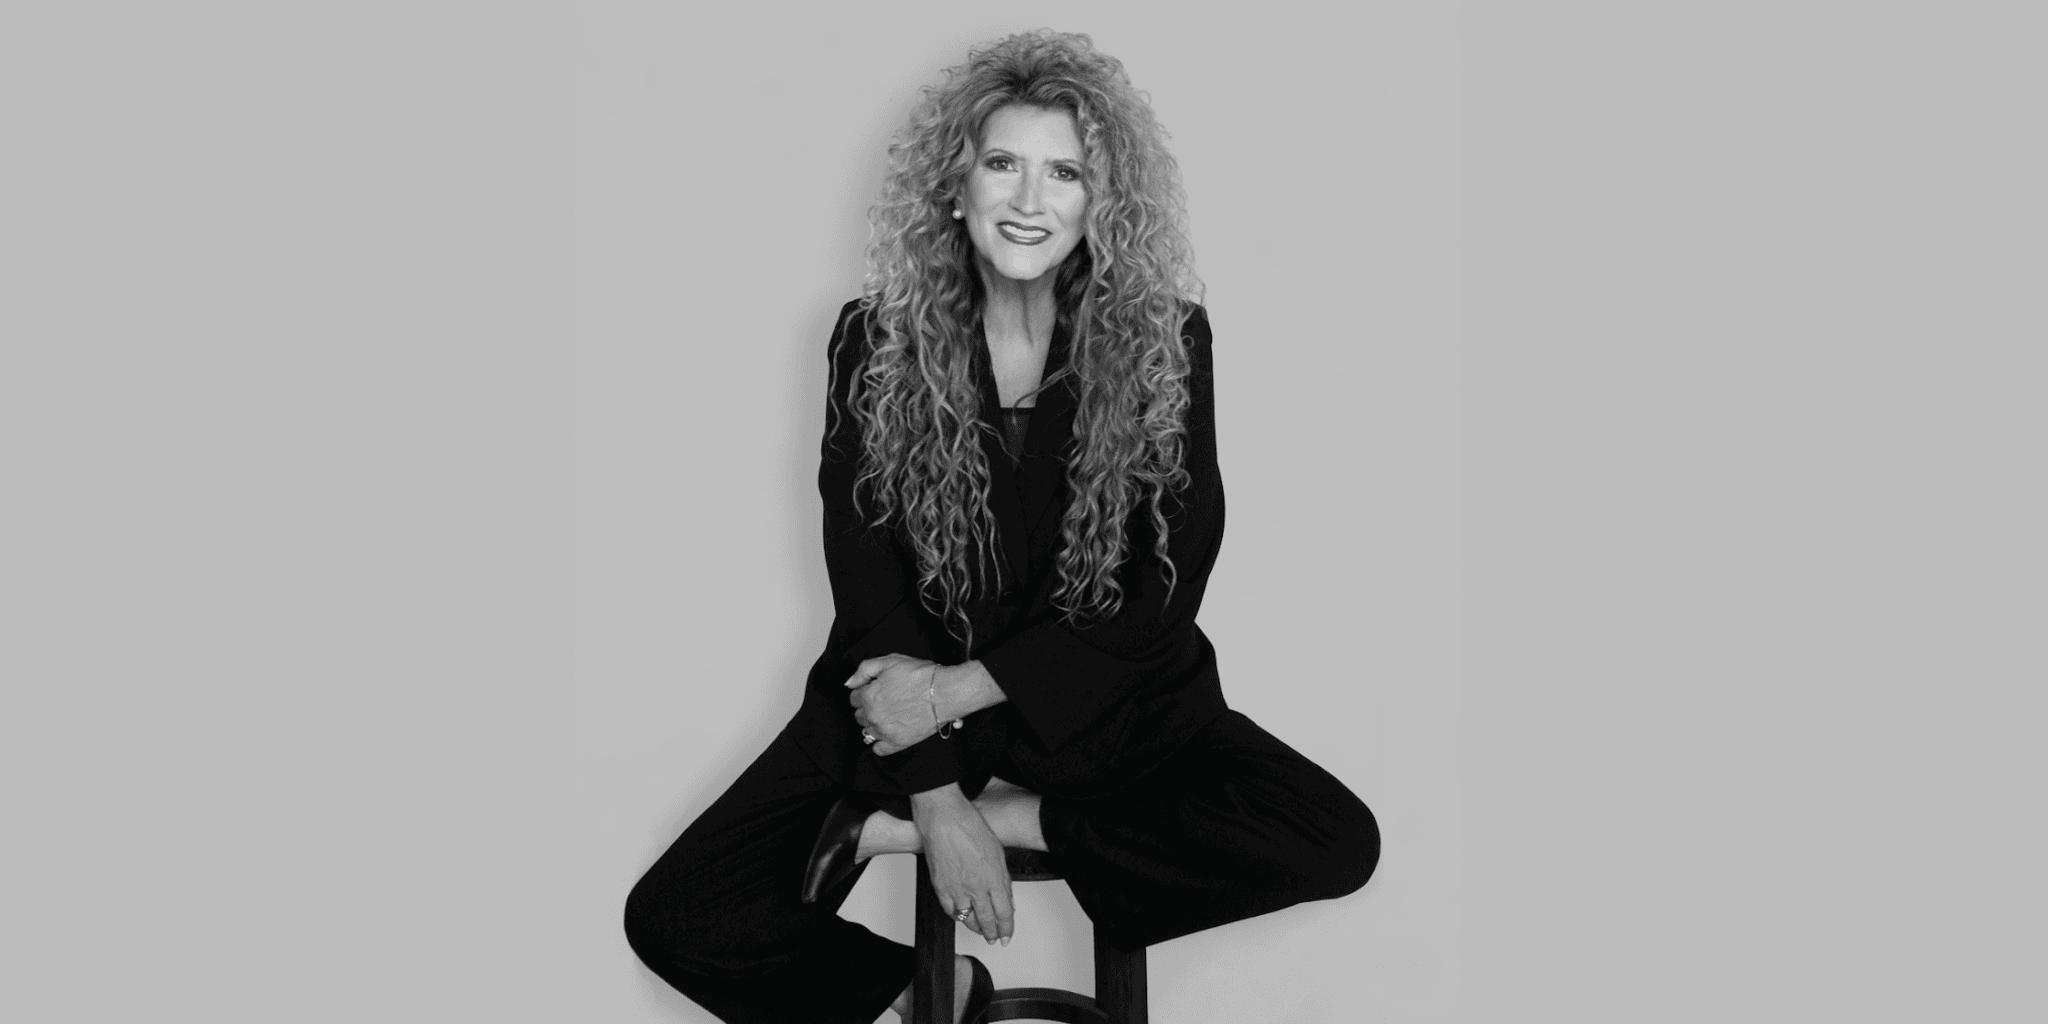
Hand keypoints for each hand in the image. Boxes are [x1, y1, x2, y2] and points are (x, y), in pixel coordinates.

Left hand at [846, 654, 938, 755]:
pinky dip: (880, 743)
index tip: (876, 690)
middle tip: (884, 701)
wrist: (945, 692)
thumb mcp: (890, 661)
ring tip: (888, 716)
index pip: (854, 698)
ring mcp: (884, 731)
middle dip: (867, 708)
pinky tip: (888, 733)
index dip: (865, 691)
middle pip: (859, 715)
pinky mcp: (897, 743)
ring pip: (867, 731)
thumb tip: (849, 683)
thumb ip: (864, 670)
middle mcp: (873, 716)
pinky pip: (879, 749)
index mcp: (868, 696)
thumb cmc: (920, 675)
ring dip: (873, 724)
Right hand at [912, 784, 1014, 944]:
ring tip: (981, 932)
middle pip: (987, 921)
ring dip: (976, 928)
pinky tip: (961, 916)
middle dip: (992, 933)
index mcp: (994, 879)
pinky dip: (956, 916)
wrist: (944, 819)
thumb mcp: (998, 852)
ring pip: (967, 919)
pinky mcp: (940, 887)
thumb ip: (1003, 879)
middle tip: (995, 939)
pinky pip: (949, 910)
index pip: (1004, 913)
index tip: (1007, 936)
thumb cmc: (970, 827)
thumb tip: (1008, 898)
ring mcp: (957, 889)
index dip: (1007, 928)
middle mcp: (976, 888)